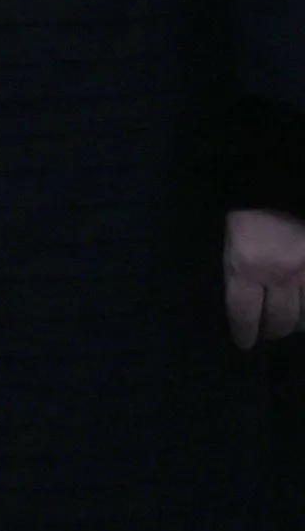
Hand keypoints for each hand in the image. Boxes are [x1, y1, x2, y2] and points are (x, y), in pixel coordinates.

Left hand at [226, 208, 304, 346]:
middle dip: (272, 330)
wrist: (279, 188)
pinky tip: (303, 309)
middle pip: (278, 321)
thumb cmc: (251, 219)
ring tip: (290, 319)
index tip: (245, 342)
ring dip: (296, 322)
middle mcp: (279, 273)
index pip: (244, 314)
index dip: (245, 333)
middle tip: (268, 331)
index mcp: (246, 266)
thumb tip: (243, 314)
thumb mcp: (232, 247)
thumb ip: (237, 278)